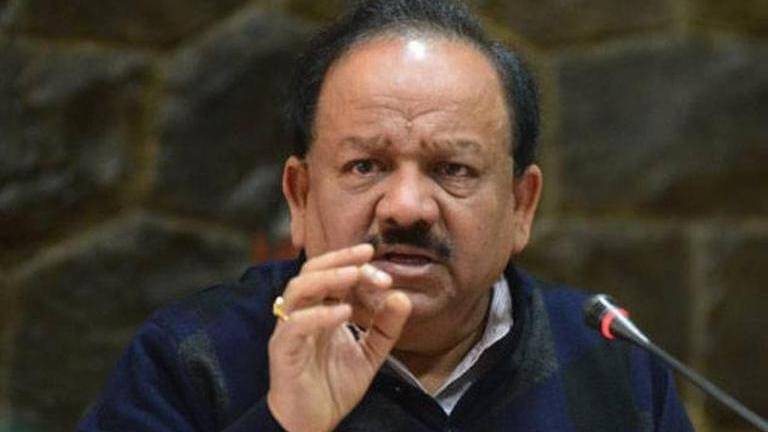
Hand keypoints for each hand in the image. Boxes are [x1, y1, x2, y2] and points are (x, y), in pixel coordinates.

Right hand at [266, 244, 411, 431]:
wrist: (310, 424)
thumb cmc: (333, 386)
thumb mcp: (369, 354)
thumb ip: (385, 327)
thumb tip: (403, 297)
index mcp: (320, 309)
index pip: (330, 272)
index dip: (352, 262)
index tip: (378, 259)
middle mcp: (302, 313)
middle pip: (311, 270)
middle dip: (341, 260)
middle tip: (368, 257)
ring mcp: (289, 330)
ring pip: (298, 289)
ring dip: (327, 278)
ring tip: (354, 275)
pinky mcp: (282, 351)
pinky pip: (295, 325)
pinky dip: (319, 314)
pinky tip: (344, 312)